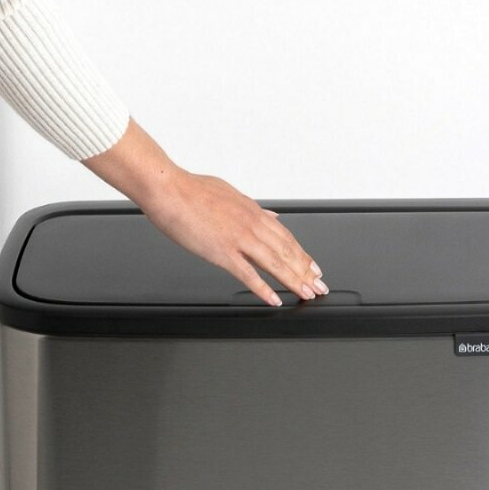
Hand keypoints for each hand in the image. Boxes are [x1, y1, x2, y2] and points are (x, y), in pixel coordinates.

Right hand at [83, 118, 327, 306]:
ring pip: (275, 264)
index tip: (314, 268)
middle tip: (320, 286)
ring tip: (306, 294)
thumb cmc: (192, 190)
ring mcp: (239, 239)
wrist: (169, 189)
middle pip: (287, 252)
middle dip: (306, 272)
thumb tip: (272, 215)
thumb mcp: (232, 193)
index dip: (303, 255)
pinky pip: (248, 274)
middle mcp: (251, 225)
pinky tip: (274, 300)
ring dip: (294, 281)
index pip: (286, 237)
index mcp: (253, 212)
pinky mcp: (223, 252)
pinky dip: (264, 289)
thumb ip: (254, 208)